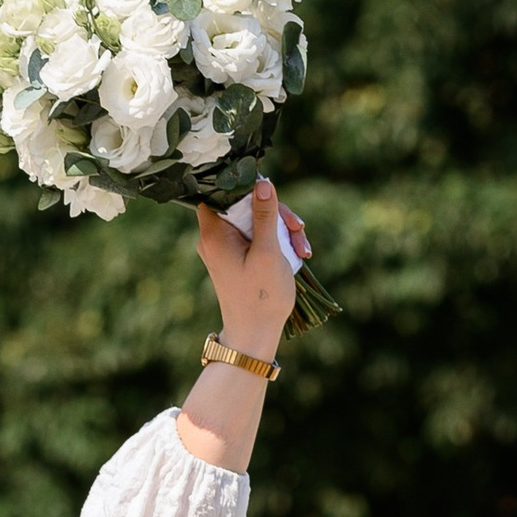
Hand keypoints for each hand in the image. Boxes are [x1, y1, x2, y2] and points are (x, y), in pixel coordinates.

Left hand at [194, 175, 310, 356]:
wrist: (254, 334)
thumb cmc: (260, 297)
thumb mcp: (267, 251)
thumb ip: (265, 215)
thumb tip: (262, 182)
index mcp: (214, 233)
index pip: (220, 192)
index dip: (245, 186)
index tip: (269, 193)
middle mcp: (214, 237)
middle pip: (244, 205)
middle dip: (276, 214)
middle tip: (297, 228)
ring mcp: (226, 247)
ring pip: (256, 220)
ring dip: (282, 230)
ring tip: (303, 249)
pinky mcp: (238, 256)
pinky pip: (257, 237)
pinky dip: (278, 242)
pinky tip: (299, 255)